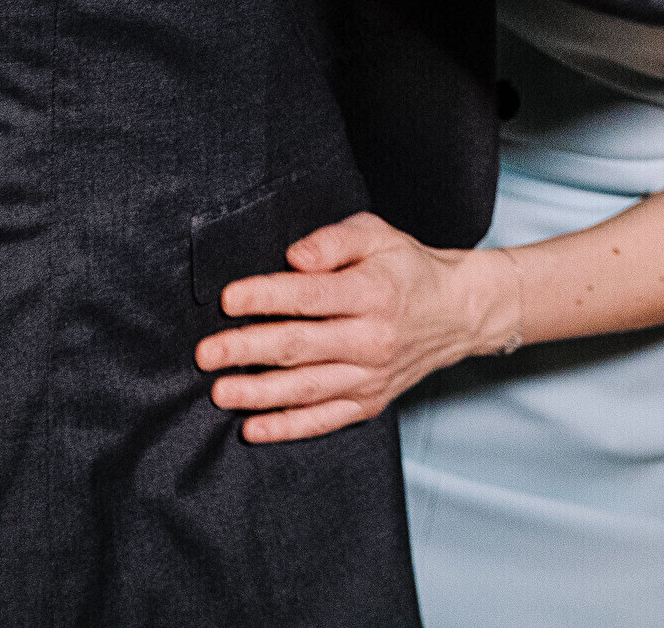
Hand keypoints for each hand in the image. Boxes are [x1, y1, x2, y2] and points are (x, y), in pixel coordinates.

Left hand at [195, 212, 520, 442]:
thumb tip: (294, 257)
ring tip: (220, 392)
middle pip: (301, 347)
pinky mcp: (370, 402)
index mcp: (372, 292)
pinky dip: (288, 428)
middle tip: (206, 353)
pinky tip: (254, 429)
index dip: (266, 296)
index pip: (311, 296)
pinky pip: (325, 420)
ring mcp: (371, 376)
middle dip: (248, 350)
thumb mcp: (377, 235)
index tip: (228, 299)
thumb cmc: (407, 269)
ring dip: (259, 394)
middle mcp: (372, 338)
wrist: (457, 313)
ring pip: (308, 389)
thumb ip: (334, 241)